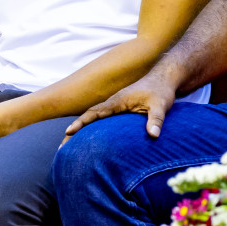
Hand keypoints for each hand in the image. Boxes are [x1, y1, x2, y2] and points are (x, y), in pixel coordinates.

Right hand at [64, 72, 179, 140]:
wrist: (164, 80)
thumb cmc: (161, 91)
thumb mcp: (161, 105)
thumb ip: (156, 120)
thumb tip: (153, 136)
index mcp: (118, 101)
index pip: (95, 112)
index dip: (82, 122)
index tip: (69, 132)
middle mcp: (113, 103)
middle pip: (89, 116)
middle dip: (75, 130)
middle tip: (62, 146)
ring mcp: (115, 106)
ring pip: (93, 118)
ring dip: (81, 130)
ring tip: (68, 146)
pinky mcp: (120, 110)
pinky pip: (102, 119)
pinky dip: (92, 128)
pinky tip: (88, 139)